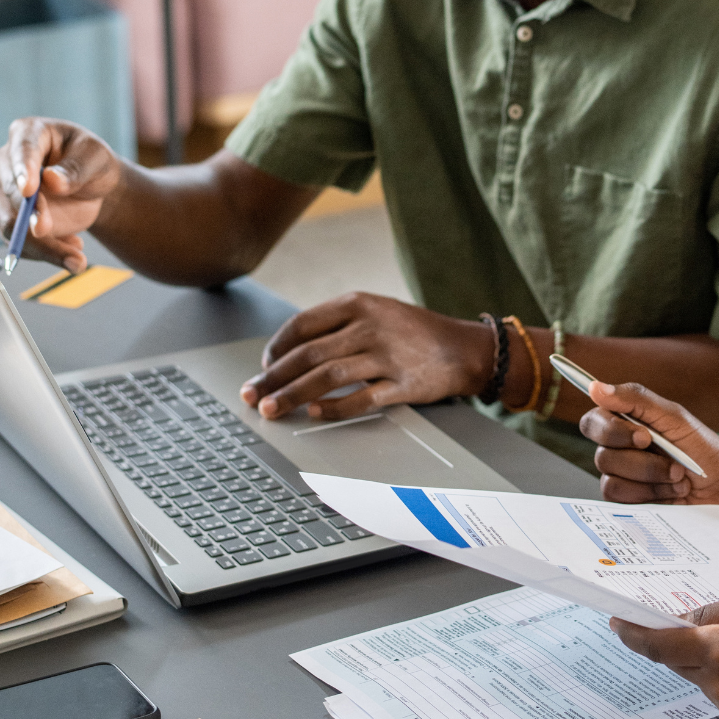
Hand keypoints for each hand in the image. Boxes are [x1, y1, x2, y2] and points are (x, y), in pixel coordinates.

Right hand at [0, 118, 122, 272]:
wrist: (94, 184)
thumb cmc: (92, 160)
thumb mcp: (96, 158)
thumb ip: (76, 168)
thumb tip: (52, 181)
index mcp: (28, 133)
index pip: (21, 151)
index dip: (22, 171)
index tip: (28, 190)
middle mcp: (9, 163)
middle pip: (9, 193)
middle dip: (27, 214)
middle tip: (45, 229)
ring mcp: (7, 193)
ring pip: (10, 224)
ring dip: (39, 245)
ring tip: (75, 259)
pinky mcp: (15, 219)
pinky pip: (23, 243)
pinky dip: (47, 253)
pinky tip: (73, 255)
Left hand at [240, 292, 495, 419]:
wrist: (466, 348)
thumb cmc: (413, 332)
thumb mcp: (376, 313)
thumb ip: (337, 327)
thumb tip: (288, 355)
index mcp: (359, 303)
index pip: (303, 325)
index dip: (277, 348)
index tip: (263, 367)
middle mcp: (371, 325)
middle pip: (309, 354)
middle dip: (274, 378)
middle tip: (252, 395)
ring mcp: (389, 354)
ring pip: (328, 377)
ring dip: (293, 396)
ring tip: (272, 410)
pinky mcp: (405, 383)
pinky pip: (362, 399)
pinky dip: (334, 408)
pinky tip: (316, 415)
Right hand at [579, 382, 718, 534]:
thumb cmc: (700, 446)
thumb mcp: (674, 417)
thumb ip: (635, 399)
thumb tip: (595, 387)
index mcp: (624, 421)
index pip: (593, 421)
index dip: (612, 431)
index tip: (644, 436)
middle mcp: (616, 447)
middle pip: (603, 454)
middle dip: (643, 462)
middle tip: (674, 462)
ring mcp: (621, 475)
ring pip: (612, 478)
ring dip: (652, 478)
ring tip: (678, 476)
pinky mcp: (627, 499)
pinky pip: (621, 499)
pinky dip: (651, 493)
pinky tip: (670, 490)